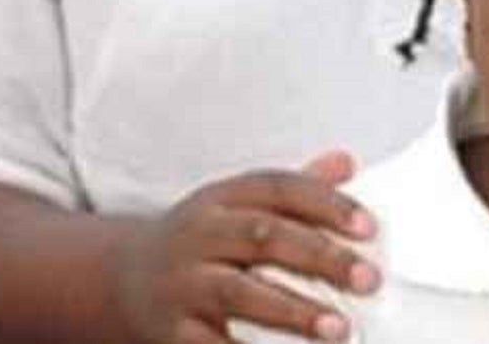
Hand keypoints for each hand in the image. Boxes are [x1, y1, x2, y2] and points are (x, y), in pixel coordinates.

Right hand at [110, 153, 376, 343]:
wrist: (118, 278)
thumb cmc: (202, 240)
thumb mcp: (238, 204)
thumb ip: (295, 188)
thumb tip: (348, 161)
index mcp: (223, 198)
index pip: (280, 188)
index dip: (327, 204)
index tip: (370, 227)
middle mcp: (200, 235)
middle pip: (265, 238)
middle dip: (321, 258)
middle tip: (368, 279)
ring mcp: (182, 283)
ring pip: (238, 293)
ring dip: (293, 312)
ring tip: (339, 328)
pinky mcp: (170, 331)